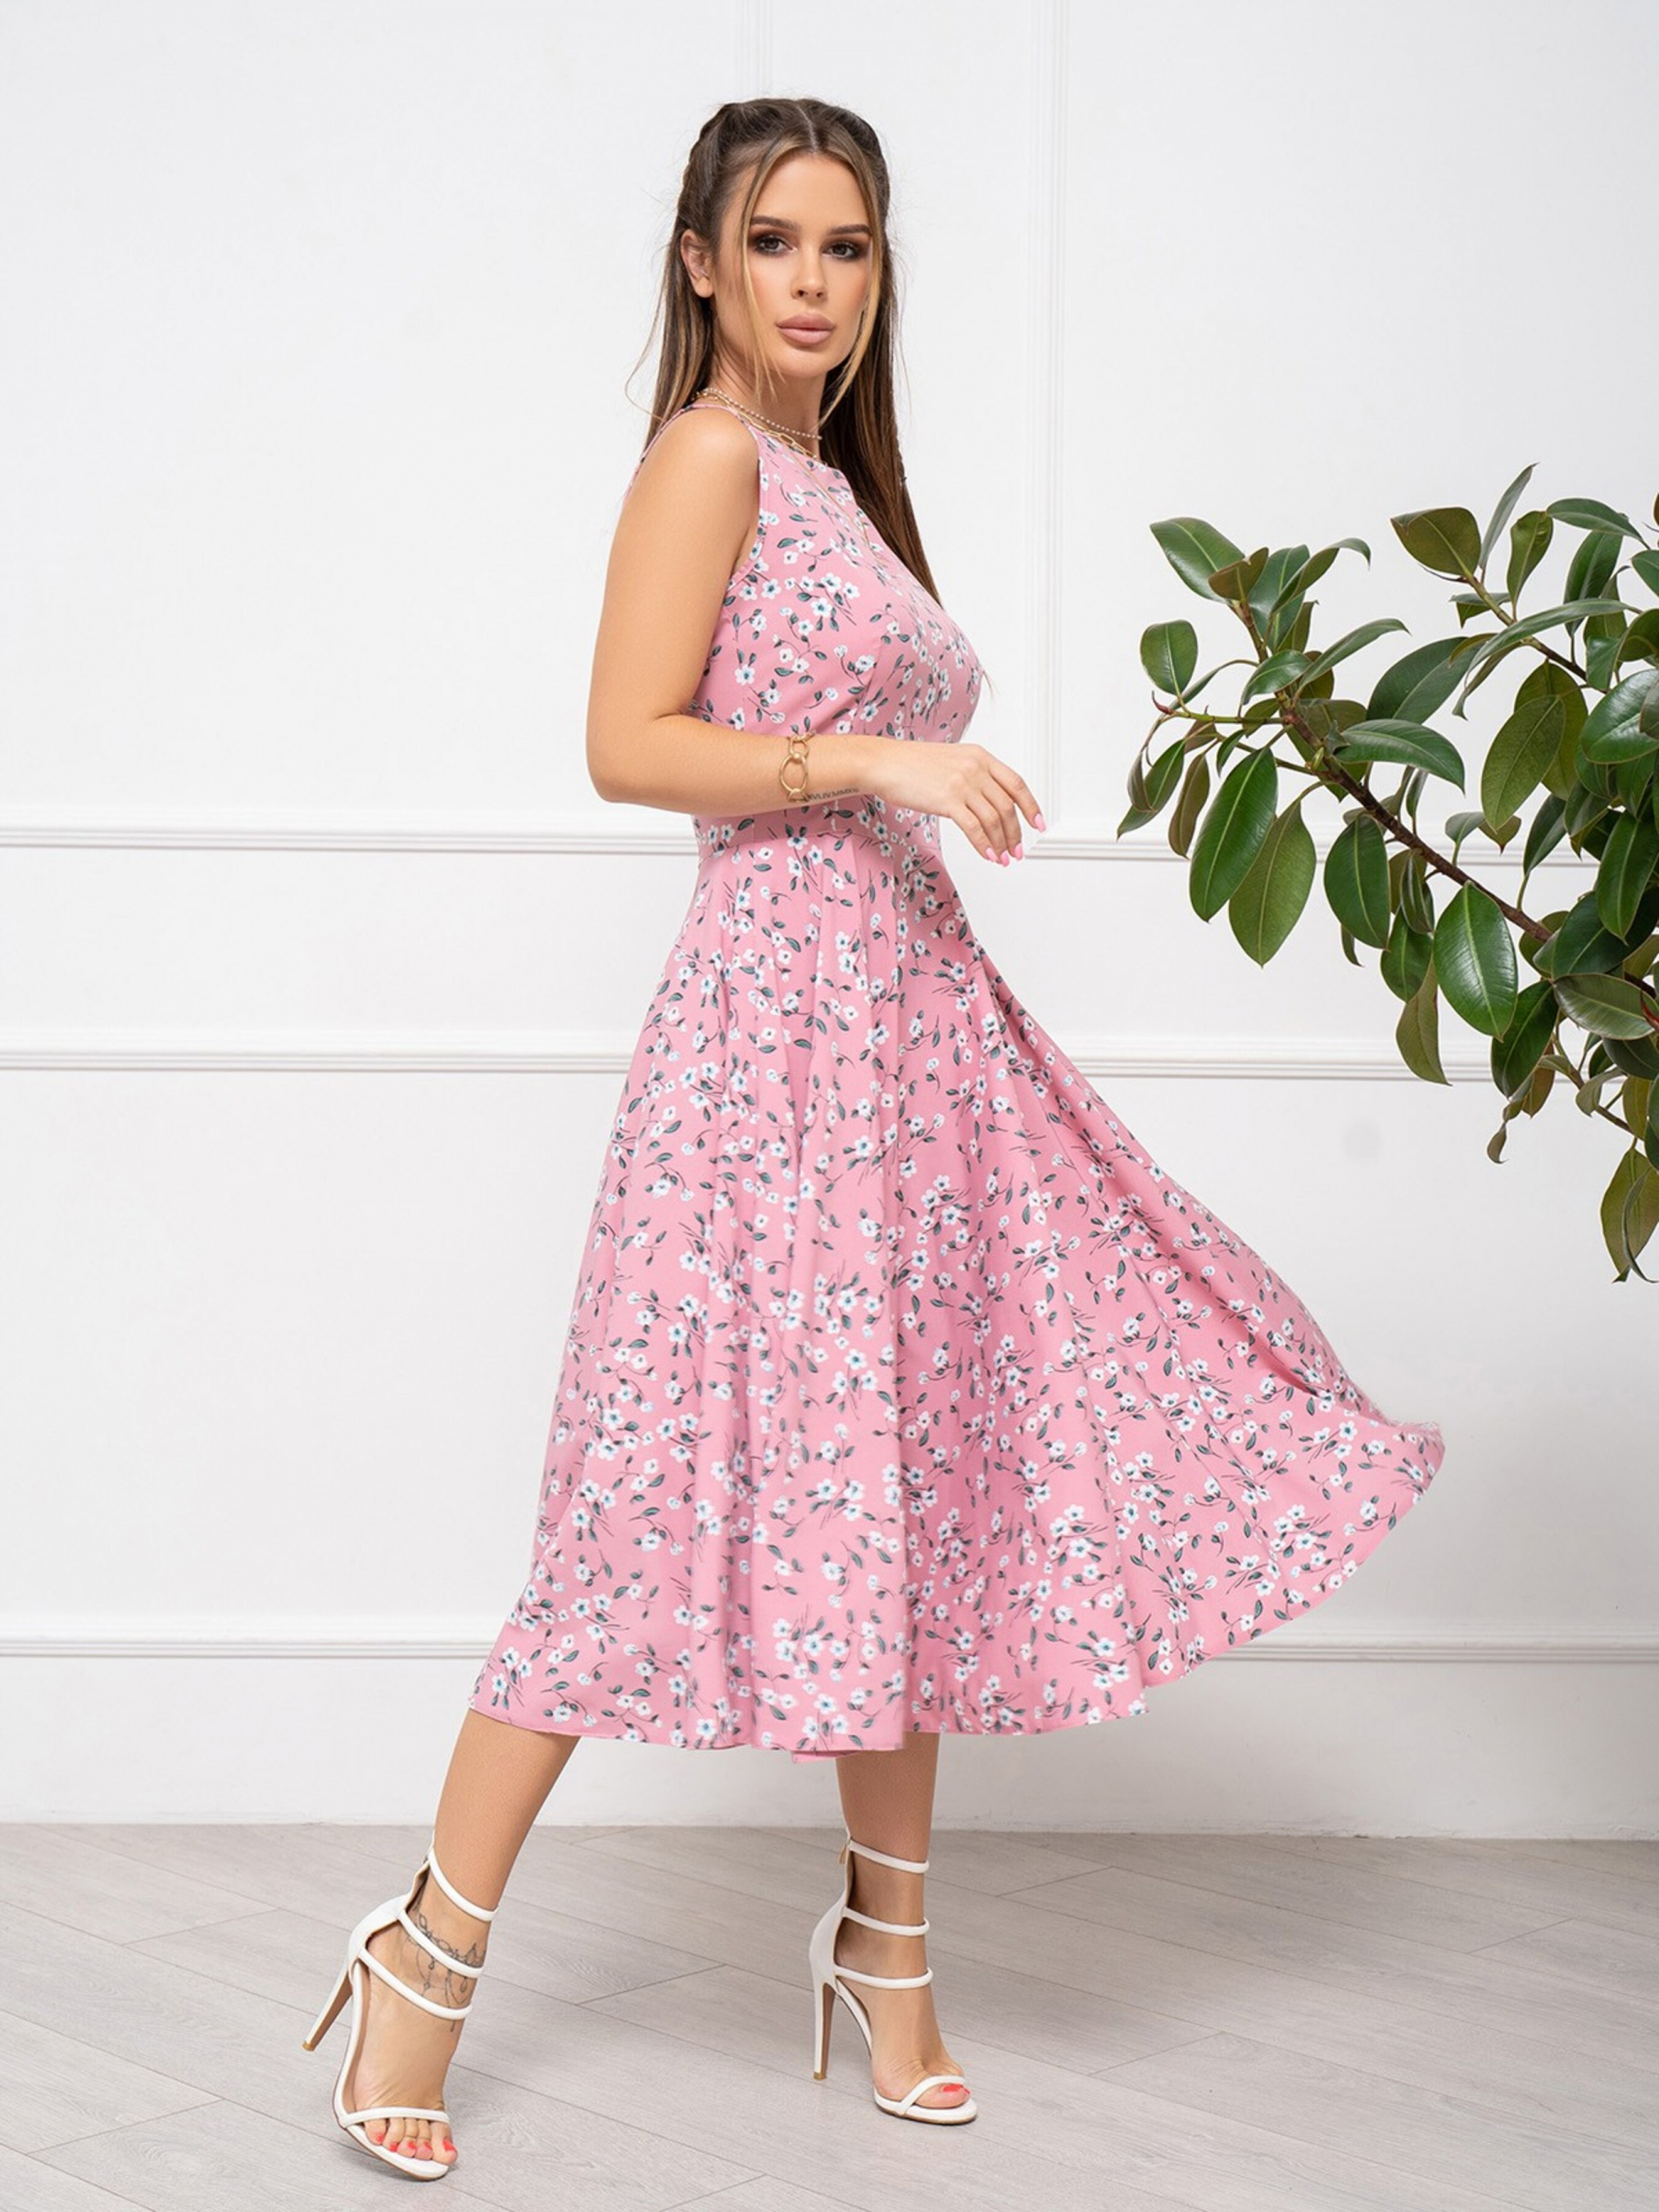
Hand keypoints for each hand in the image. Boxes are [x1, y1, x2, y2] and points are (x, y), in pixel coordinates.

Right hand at [868, 740, 1044, 861]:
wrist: (885, 763)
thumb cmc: (912, 764)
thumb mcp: (952, 761)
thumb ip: (974, 776)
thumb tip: (989, 803)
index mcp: (981, 756)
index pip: (1016, 784)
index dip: (1031, 806)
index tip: (1038, 824)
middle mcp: (976, 768)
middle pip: (1007, 806)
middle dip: (1016, 833)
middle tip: (1017, 851)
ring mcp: (963, 783)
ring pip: (993, 819)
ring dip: (1001, 843)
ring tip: (1003, 858)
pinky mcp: (948, 800)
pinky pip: (974, 828)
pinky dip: (984, 845)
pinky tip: (987, 855)